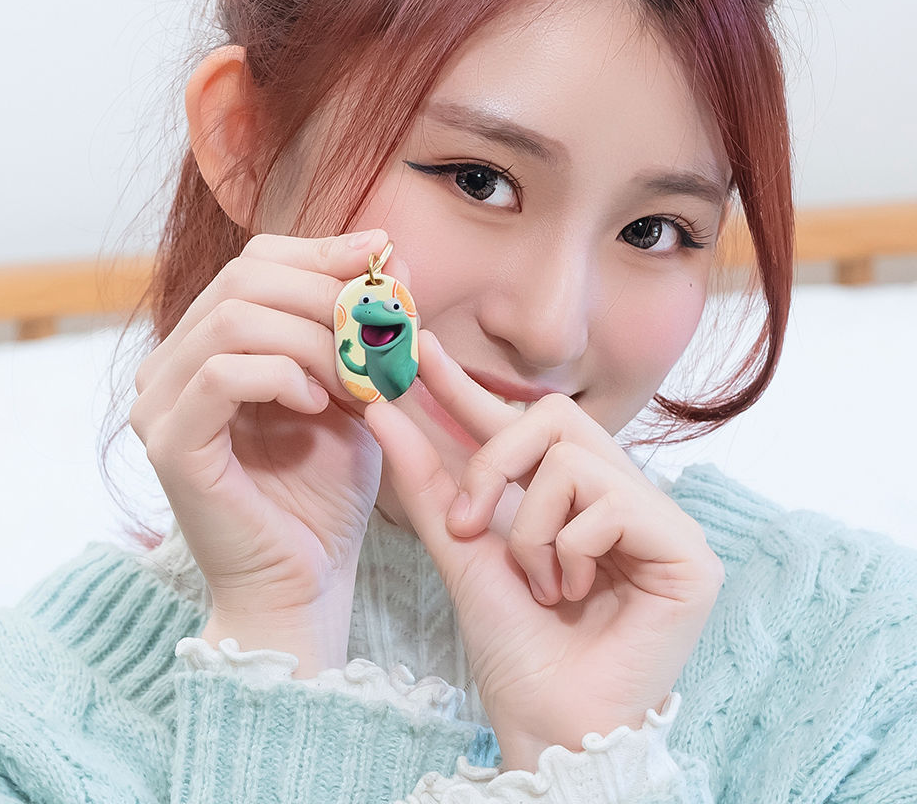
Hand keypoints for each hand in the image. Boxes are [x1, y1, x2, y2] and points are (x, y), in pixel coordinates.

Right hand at [130, 229, 395, 674]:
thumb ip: (364, 324)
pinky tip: (317, 402)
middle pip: (242, 277)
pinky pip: (220, 373)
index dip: (319, 251)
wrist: (306, 579)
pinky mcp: (169, 444)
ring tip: (355, 380)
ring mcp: (160, 403)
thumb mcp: (356, 390)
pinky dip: (281, 375)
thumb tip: (389, 250)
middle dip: (326, 294)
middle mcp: (171, 364)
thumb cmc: (328, 489)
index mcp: (209, 344)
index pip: (253, 262)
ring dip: (312, 339)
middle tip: (381, 332)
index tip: (382, 255)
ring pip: (234, 319)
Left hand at [367, 331, 723, 770]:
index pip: (523, 421)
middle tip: (469, 523)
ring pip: (573, 462)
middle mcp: (620, 493)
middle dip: (495, 464)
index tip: (421, 350)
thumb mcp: (460, 546)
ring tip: (541, 583)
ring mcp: (659, 519)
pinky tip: (576, 594)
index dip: (472, 386)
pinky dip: (570, 551)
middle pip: (554, 417)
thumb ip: (428, 479)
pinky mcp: (689, 551)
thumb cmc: (511, 642)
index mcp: (571, 494)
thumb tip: (382, 410)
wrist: (546, 720)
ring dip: (532, 529)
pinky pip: (611, 504)